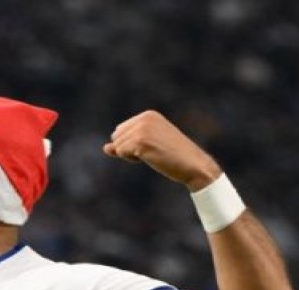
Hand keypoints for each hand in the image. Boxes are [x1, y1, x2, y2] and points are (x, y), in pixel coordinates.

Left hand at [103, 110, 220, 190]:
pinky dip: (131, 159)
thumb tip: (105, 148)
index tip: (152, 146)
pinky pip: (121, 152)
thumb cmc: (173, 156)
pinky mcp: (140, 141)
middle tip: (153, 151)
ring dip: (131, 155)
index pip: (120, 130)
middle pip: (116, 137)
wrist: (193, 164)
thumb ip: (125, 144)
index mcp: (148, 115)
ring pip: (118, 146)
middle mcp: (144, 118)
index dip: (130, 144)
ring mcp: (142, 129)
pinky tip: (149, 158)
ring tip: (153, 154)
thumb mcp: (148, 146)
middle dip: (128, 149)